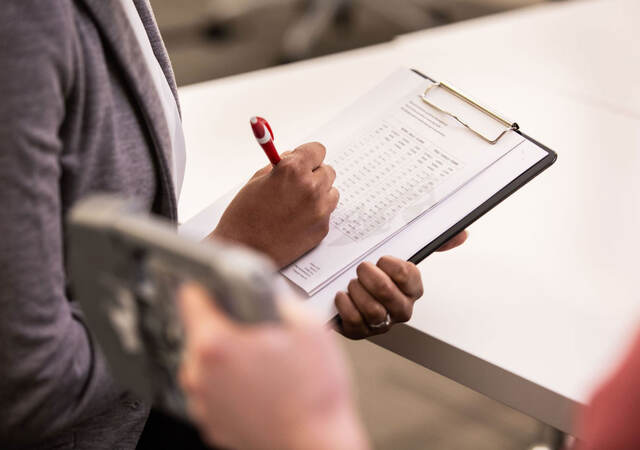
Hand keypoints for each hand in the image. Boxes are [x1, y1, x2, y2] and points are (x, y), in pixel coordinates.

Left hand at [178, 285, 368, 449]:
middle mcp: (199, 374)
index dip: (209, 284)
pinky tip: (261, 386)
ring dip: (228, 356)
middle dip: (227, 324)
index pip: (191, 295)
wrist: (316, 444)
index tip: (218, 284)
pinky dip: (230, 384)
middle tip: (259, 332)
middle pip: (200, 329)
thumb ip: (275, 297)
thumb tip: (261, 288)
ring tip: (265, 365)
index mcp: (216, 343)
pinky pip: (214, 389)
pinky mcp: (210, 422)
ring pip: (207, 361)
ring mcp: (202, 401)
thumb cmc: (314, 393)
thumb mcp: (307, 325)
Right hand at [209, 142, 338, 267]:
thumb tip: (292, 158)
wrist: (243, 250)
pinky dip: (316, 213)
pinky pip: (326, 212)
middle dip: (314, 174)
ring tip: (297, 203)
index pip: (317, 150)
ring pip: (331, 191)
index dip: (308, 155)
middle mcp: (310, 187)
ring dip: (319, 193)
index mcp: (293, 170)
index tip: (304, 160)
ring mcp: (319, 209)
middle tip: (298, 184)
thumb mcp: (256, 181)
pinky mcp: (322, 228)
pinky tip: (297, 220)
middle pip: (328, 171)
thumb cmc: (243, 216)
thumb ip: (279, 167)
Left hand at [335, 231, 467, 338]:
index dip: (392, 266)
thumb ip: (433, 244)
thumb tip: (462, 235)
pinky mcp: (359, 332)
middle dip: (371, 278)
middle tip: (361, 268)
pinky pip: (354, 322)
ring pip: (372, 311)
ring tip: (351, 283)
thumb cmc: (376, 274)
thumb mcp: (399, 254)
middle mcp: (400, 309)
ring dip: (358, 292)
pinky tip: (341, 295)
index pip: (409, 277)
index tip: (381, 259)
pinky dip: (345, 306)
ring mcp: (381, 323)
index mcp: (412, 289)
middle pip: (388, 295)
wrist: (343, 288)